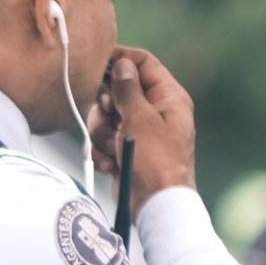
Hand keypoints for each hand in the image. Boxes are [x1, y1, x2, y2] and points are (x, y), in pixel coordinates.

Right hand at [93, 48, 195, 202]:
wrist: (155, 205)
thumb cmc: (155, 161)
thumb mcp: (140, 118)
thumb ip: (127, 89)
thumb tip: (122, 64)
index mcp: (168, 97)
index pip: (143, 63)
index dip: (120, 59)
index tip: (97, 62)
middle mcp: (156, 111)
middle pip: (118, 90)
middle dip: (107, 106)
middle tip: (112, 117)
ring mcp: (141, 132)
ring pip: (107, 117)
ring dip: (103, 133)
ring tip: (114, 149)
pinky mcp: (127, 150)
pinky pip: (106, 140)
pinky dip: (104, 152)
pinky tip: (112, 164)